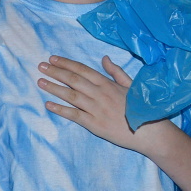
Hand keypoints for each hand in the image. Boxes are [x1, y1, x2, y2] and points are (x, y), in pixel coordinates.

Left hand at [38, 55, 155, 152]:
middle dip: (56, 72)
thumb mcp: (130, 86)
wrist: (150, 132)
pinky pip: (74, 115)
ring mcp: (96, 109)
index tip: (53, 59)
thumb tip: (104, 58)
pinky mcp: (95, 125)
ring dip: (54, 87)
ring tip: (40, 81)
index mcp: (108, 84)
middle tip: (40, 66)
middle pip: (74, 80)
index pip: (83, 70)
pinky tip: (48, 105)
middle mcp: (100, 94)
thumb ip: (116, 72)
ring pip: (71, 96)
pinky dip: (60, 109)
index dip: (67, 64)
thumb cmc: (141, 108)